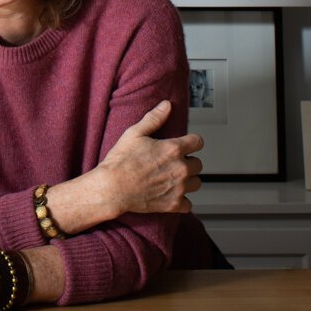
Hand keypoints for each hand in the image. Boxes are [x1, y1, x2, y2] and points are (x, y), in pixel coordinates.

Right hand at [94, 100, 203, 215]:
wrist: (112, 188)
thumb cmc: (121, 161)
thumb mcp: (134, 133)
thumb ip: (154, 118)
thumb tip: (167, 105)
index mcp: (174, 149)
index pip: (198, 142)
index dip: (191, 142)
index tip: (186, 145)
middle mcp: (181, 169)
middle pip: (199, 164)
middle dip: (189, 162)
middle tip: (174, 163)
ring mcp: (178, 188)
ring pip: (196, 183)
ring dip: (188, 180)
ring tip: (174, 179)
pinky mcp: (173, 205)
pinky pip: (189, 205)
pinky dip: (182, 201)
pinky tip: (171, 195)